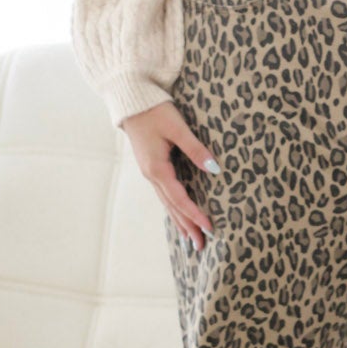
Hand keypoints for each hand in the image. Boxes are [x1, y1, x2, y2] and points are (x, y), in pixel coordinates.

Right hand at [122, 99, 219, 249]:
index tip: (210, 228)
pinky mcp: (151, 167)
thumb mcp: (177, 128)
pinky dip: (173, 209)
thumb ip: (196, 149)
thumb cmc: (155, 111)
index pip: (180, 199)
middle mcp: (151, 175)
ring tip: (191, 241)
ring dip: (180, 222)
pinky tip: (178, 216)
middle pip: (172, 207)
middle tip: (202, 247)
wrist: (131, 101)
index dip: (195, 215)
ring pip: (167, 203)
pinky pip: (164, 194)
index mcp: (157, 169)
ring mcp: (150, 173)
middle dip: (188, 227)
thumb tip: (215, 169)